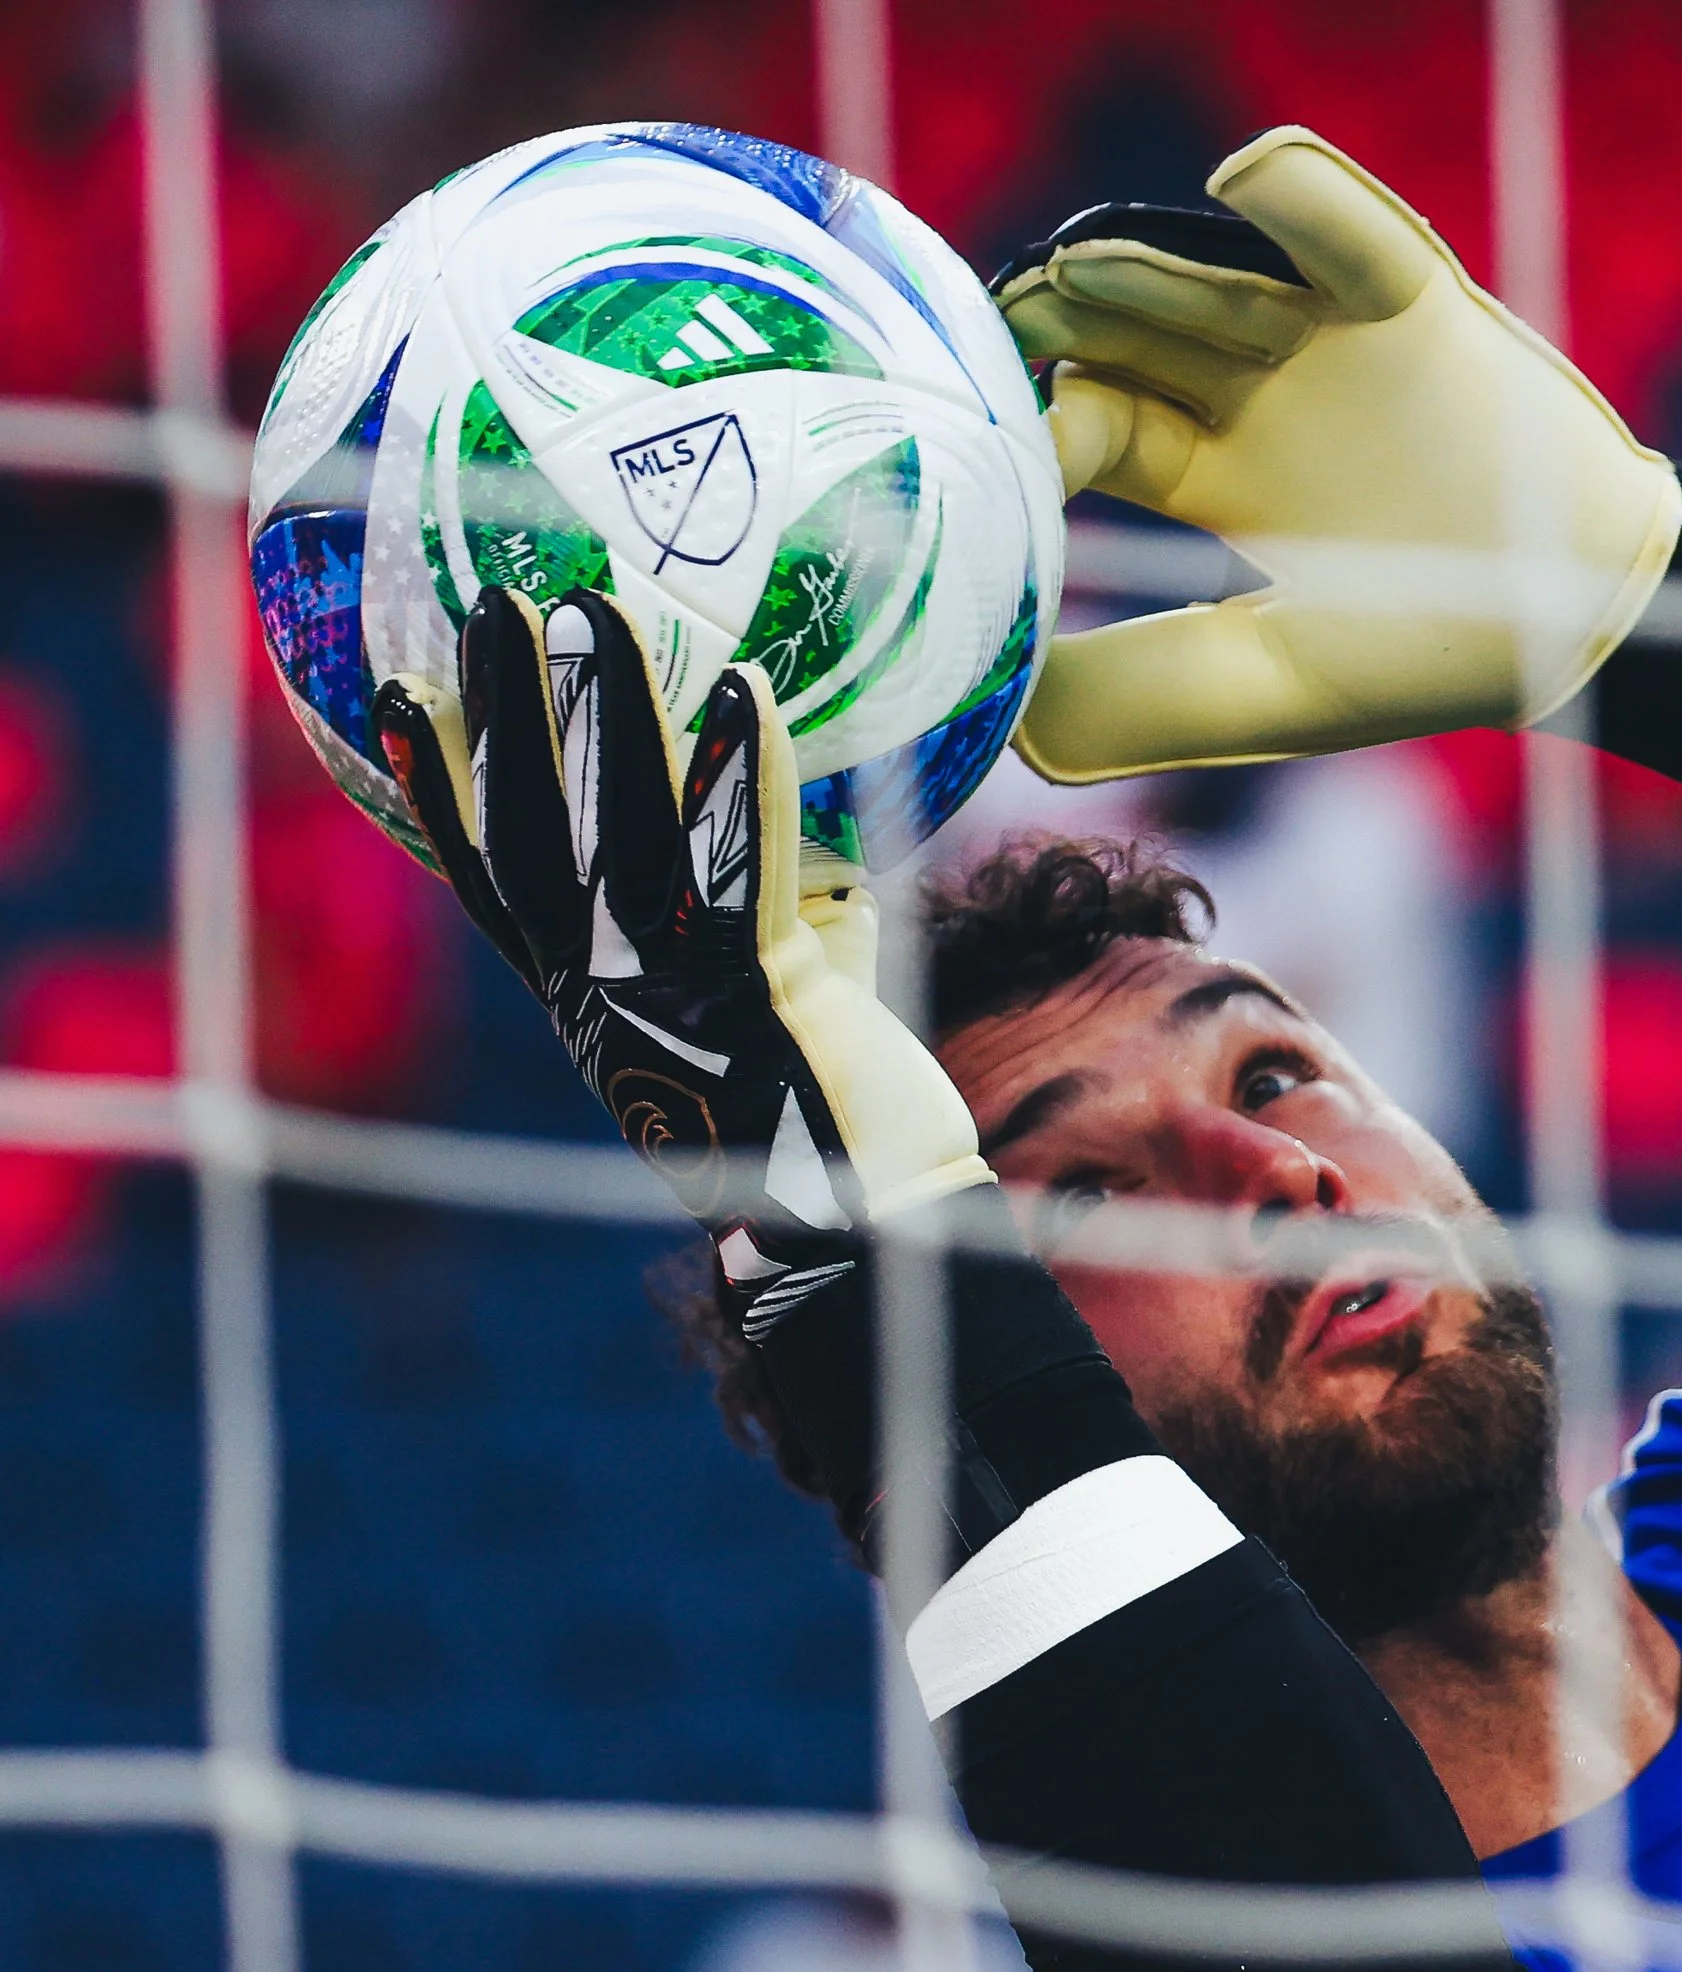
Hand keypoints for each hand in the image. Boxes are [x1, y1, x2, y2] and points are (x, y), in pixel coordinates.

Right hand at [374, 590, 991, 1330]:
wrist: (868, 1240)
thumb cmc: (829, 1127)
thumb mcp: (767, 1012)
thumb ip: (767, 925)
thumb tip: (806, 839)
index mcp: (591, 1007)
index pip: (495, 888)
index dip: (442, 796)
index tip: (399, 705)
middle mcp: (611, 996)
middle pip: (533, 837)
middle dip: (501, 719)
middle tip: (482, 610)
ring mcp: (676, 992)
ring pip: (620, 832)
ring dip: (605, 712)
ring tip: (586, 607)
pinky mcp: (760, 992)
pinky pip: (743, 863)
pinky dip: (739, 774)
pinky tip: (740, 688)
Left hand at [991, 126, 1681, 782]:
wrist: (1578, 622)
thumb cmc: (1421, 656)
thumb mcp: (1263, 692)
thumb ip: (1136, 699)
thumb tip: (1005, 718)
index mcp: (1215, 477)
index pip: (1102, 424)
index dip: (1045, 429)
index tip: (999, 453)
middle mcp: (1259, 393)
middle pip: (1141, 332)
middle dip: (1069, 319)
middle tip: (998, 323)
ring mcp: (1332, 339)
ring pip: (1219, 278)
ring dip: (1147, 268)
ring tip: (1079, 271)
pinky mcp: (1414, 302)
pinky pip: (1347, 229)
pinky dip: (1299, 193)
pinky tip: (1239, 183)